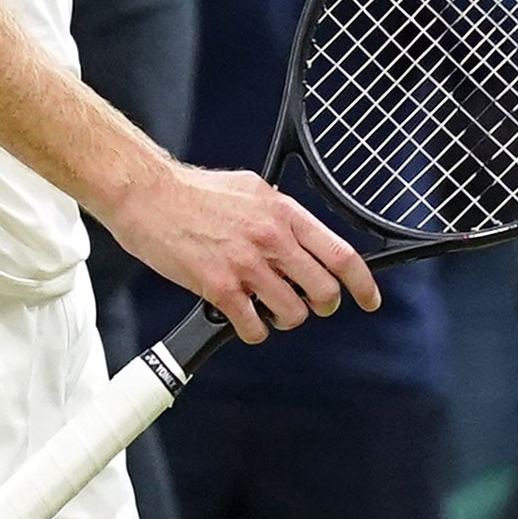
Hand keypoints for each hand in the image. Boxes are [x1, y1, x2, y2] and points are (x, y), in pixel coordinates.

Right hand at [100, 159, 374, 343]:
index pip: (341, 254)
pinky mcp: (219, 288)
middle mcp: (272, 238)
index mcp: (284, 212)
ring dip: (284, 319)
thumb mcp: (251, 188)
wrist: (147, 195)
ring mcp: (247, 265)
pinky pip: (254, 327)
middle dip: (321, 306)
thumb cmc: (194, 192)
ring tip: (265, 307)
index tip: (370, 299)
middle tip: (307, 305)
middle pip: (324, 291)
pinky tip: (241, 318)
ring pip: (292, 314)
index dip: (363, 283)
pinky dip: (253, 330)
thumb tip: (301, 235)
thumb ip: (280, 214)